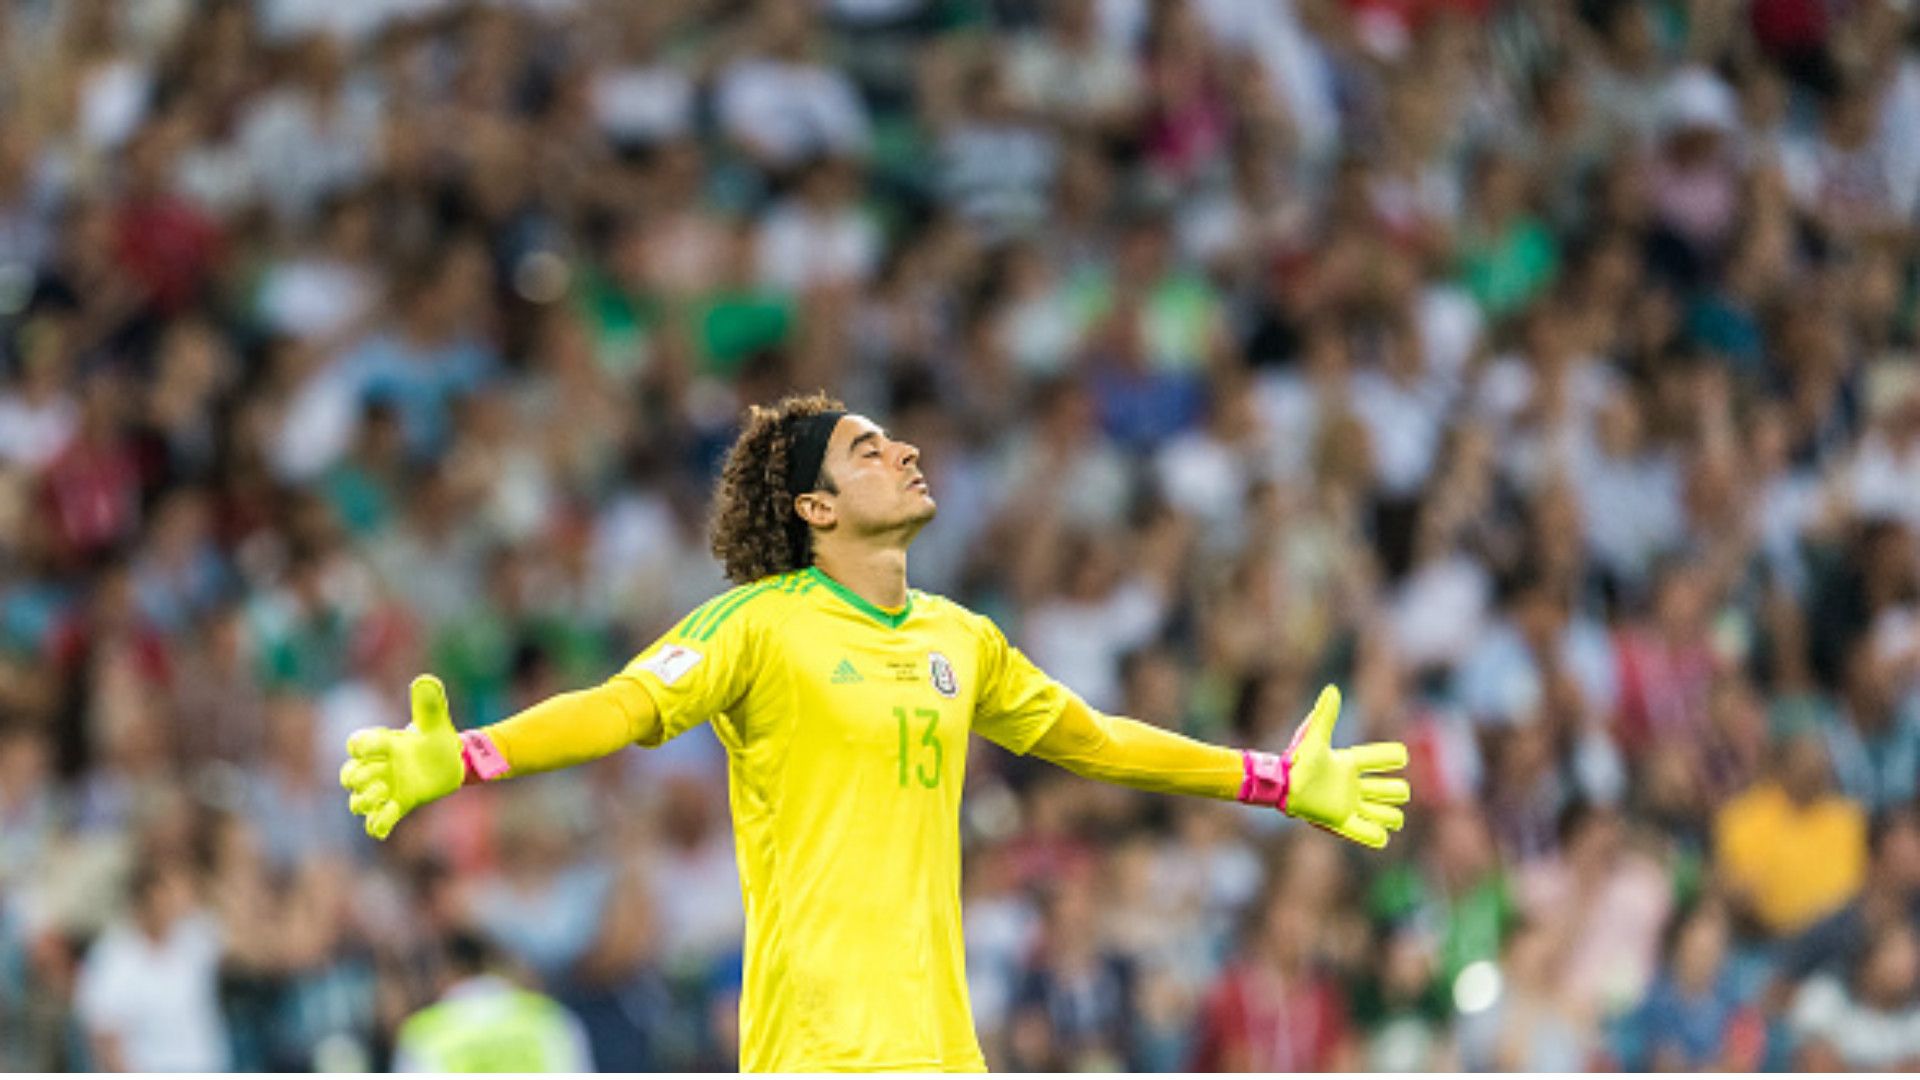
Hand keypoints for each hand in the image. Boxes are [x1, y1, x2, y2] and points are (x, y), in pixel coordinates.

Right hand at [339, 675, 464, 839]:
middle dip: (355, 777)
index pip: (357, 744)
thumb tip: (426, 680)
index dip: (359, 746)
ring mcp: (387, 788)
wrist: (453, 761)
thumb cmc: (437, 738)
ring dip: (363, 800)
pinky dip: (377, 825)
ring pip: (358, 801)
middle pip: (349, 775)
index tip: (370, 748)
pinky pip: (378, 821)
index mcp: (384, 744)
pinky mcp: (399, 805)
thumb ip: (429, 703)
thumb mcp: (435, 720)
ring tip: (383, 793)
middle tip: (378, 776)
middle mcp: (379, 767)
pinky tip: (381, 827)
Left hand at [1281, 685, 1410, 848]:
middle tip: (1395, 792)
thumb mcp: (1314, 736)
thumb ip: (1325, 715)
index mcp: (1350, 764)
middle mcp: (1353, 785)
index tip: (1400, 757)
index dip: (1394, 758)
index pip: (1382, 760)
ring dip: (1391, 816)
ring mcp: (1349, 804)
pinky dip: (1376, 836)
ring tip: (1392, 817)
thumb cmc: (1296, 760)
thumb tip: (1332, 689)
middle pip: (1390, 790)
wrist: (1280, 784)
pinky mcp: (1340, 821)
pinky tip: (1381, 835)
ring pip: (1384, 813)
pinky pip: (1366, 833)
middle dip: (1397, 792)